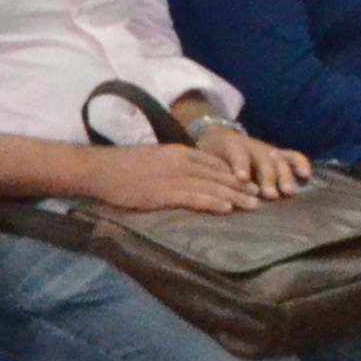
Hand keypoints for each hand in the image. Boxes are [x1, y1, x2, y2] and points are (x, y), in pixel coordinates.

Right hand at [68, 140, 266, 214]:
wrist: (98, 169)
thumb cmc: (121, 168)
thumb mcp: (153, 160)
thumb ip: (173, 167)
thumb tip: (189, 178)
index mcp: (178, 152)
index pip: (213, 162)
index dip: (234, 173)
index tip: (250, 182)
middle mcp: (180, 161)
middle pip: (218, 174)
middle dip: (241, 185)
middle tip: (261, 195)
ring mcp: (172, 176)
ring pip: (211, 185)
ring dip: (235, 196)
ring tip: (253, 205)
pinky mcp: (163, 192)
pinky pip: (194, 197)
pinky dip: (212, 202)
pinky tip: (227, 208)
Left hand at [189, 118, 311, 197]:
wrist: (218, 136)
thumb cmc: (211, 155)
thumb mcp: (204, 160)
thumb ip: (209, 172)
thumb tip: (211, 192)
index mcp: (229, 146)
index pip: (237, 155)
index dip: (240, 166)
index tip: (241, 179)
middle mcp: (251, 146)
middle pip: (261, 160)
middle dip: (266, 177)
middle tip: (270, 194)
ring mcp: (266, 149)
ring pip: (277, 160)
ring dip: (283, 176)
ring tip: (287, 192)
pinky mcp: (277, 153)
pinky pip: (292, 156)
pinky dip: (300, 164)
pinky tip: (306, 176)